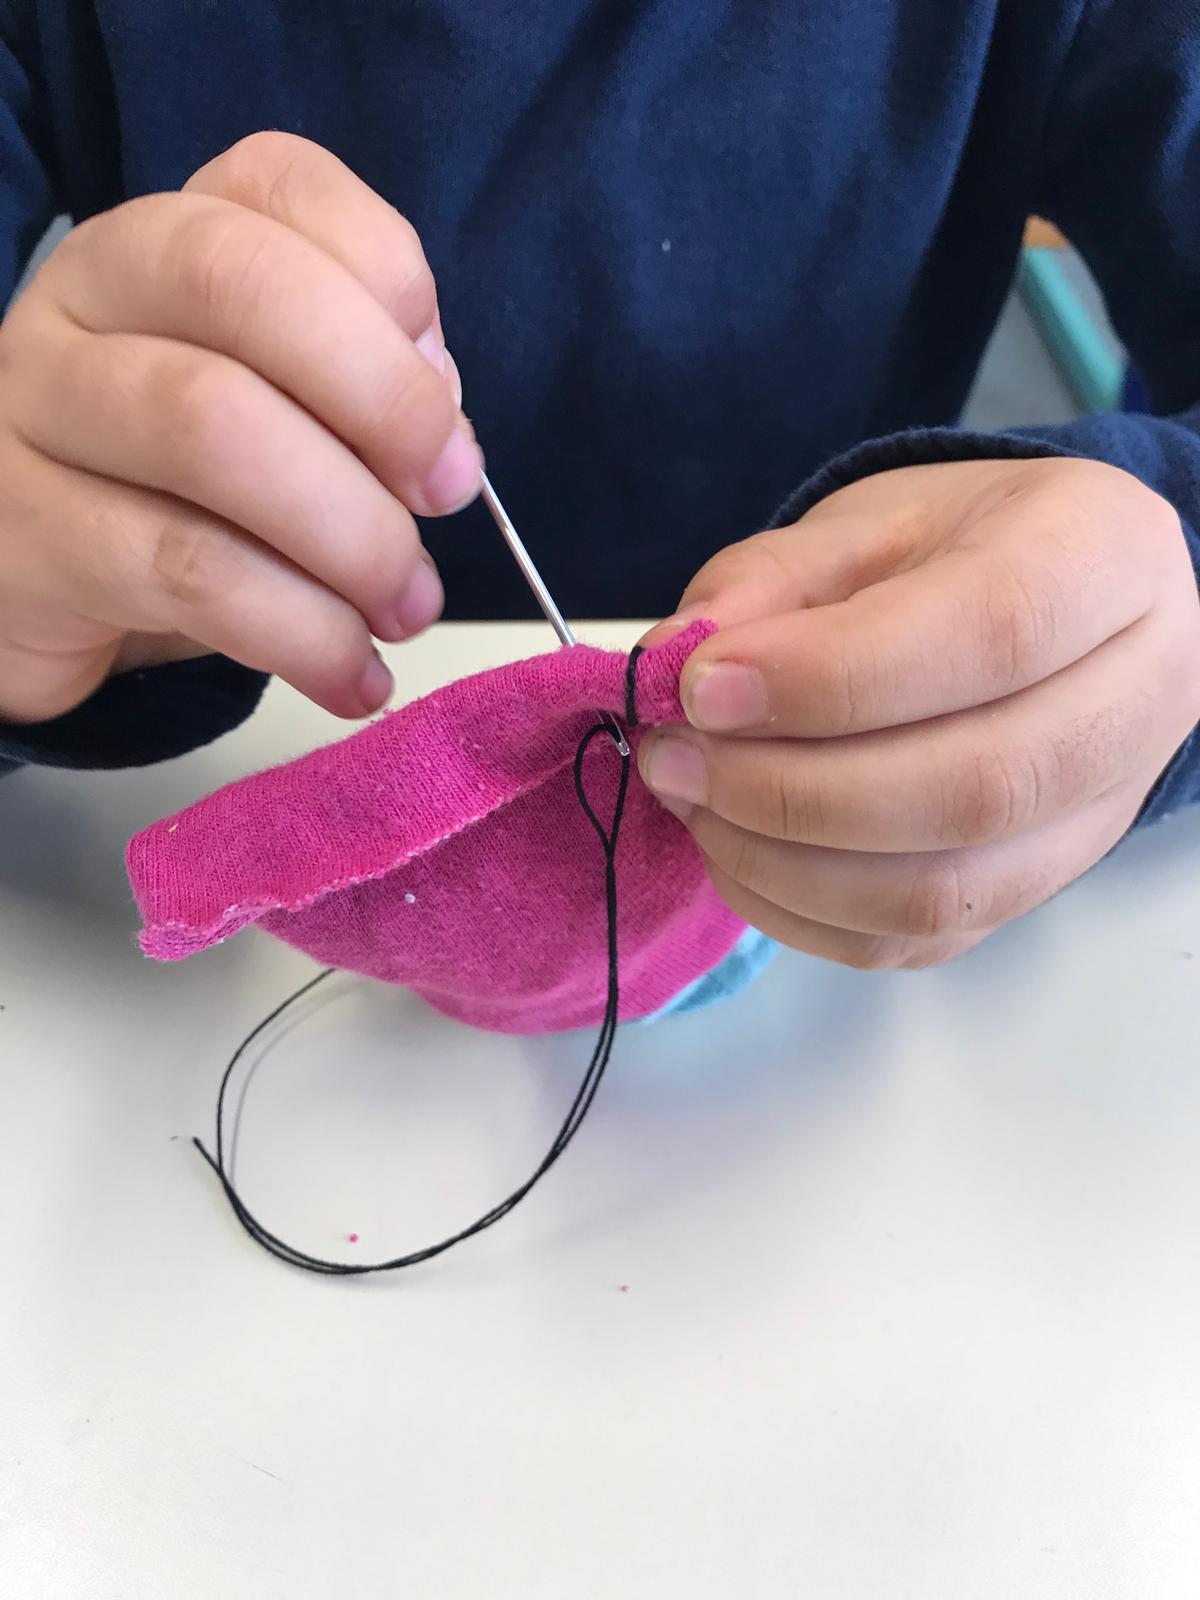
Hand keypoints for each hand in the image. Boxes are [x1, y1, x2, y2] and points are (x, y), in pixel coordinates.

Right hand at [0, 131, 479, 723]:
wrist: (30, 582)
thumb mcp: (279, 417)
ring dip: (350, 536)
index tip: (445, 404)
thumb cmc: (181, 488)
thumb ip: (363, 396)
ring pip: (210, 427)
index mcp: (168, 237)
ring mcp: (40, 405)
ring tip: (405, 609)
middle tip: (446, 499)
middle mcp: (88, 292)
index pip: (278, 186)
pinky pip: (184, 570)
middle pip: (242, 286)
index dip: (389, 284)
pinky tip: (350, 675)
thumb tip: (446, 440)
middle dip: (384, 400)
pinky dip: (300, 634)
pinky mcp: (31, 536)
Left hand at [639, 458, 1199, 967]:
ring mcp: (1096, 818)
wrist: (1041, 610)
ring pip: (942, 891)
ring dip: (783, 862)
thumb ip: (770, 581)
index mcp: (1108, 560)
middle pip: (975, 786)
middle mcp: (1138, 700)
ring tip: (692, 798)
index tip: (705, 688)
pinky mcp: (1030, 891)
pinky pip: (909, 939)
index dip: (833, 677)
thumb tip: (678, 659)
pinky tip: (734, 849)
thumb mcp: (865, 522)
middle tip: (678, 755)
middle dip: (792, 788)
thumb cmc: (955, 549)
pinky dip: (796, 911)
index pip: (993, 633)